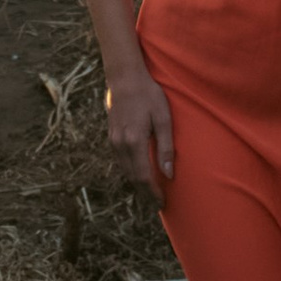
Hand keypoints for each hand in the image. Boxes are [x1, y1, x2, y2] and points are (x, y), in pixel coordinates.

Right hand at [106, 62, 175, 201]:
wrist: (125, 77)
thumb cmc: (149, 95)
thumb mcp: (163, 119)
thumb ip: (166, 147)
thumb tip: (169, 174)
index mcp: (134, 141)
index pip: (143, 176)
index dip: (153, 193)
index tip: (162, 202)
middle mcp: (120, 144)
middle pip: (132, 177)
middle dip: (145, 192)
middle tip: (158, 202)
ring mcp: (113, 140)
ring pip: (125, 170)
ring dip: (137, 183)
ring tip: (151, 191)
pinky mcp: (111, 136)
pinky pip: (120, 161)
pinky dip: (130, 171)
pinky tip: (139, 172)